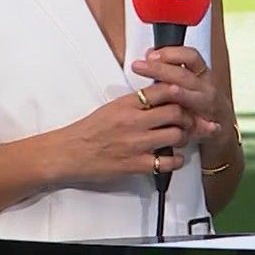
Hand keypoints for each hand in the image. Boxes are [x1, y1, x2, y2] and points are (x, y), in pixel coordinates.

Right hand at [51, 88, 194, 182]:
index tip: (184, 96)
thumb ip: (135, 103)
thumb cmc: (87, 132)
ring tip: (180, 138)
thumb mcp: (111, 108)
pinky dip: (176, 161)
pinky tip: (173, 158)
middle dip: (186, 116)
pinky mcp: (136, 164)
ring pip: (176, 135)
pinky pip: (168, 162)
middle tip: (187, 120)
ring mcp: (136, 143)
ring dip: (183, 137)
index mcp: (126, 104)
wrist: (67, 153)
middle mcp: (133, 121)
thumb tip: (158, 98)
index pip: (161, 90)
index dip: (178, 92)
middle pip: (175, 111)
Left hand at [132, 47, 231, 147]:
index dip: (170, 53)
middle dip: (161, 70)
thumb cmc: (200, 103)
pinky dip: (210, 127)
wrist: (223, 126)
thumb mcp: (186, 83)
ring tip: (171, 90)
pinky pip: (211, 127)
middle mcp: (206, 88)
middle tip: (138, 67)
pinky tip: (204, 126)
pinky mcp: (214, 127)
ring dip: (183, 94)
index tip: (150, 55)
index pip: (189, 56)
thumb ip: (169, 69)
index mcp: (200, 74)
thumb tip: (149, 54)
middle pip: (185, 75)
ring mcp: (210, 107)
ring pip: (196, 99)